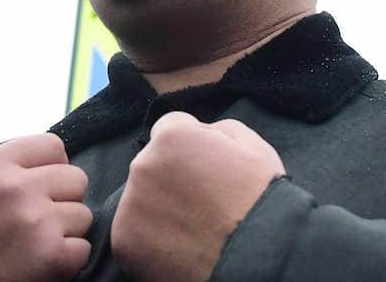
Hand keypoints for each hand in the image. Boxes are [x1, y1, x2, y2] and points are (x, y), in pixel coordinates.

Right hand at [0, 133, 92, 281]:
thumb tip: (60, 156)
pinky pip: (83, 247)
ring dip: (64, 231)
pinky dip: (67, 259)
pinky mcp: (52, 256)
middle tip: (34, 219)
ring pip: (83, 214)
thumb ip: (13, 163)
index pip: (54, 146)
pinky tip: (37, 262)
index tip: (36, 187)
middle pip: (77, 178)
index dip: (51, 167)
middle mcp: (15, 188)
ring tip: (30, 243)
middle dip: (62, 199)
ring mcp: (36, 222)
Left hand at [111, 111, 285, 281]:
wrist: (258, 258)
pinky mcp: (123, 244)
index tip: (204, 166)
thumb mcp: (252, 146)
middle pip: (152, 164)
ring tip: (194, 226)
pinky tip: (182, 245)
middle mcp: (142, 167)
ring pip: (140, 199)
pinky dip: (152, 239)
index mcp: (172, 137)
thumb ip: (218, 129)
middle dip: (172, 176)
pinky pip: (134, 233)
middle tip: (202, 200)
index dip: (190, 145)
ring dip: (160, 207)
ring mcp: (130, 207)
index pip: (168, 127)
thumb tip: (202, 132)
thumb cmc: (261, 201)